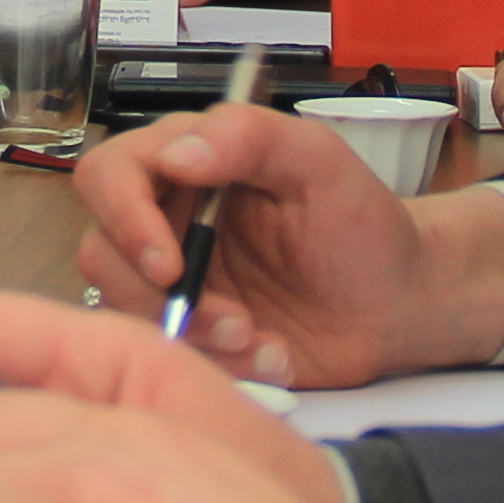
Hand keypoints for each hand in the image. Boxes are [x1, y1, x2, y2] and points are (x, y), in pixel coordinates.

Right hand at [65, 100, 503, 384]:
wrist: (399, 304)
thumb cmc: (365, 225)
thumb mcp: (321, 163)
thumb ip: (251, 138)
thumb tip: (178, 151)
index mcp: (190, 162)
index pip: (111, 174)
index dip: (125, 218)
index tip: (171, 262)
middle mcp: (169, 216)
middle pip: (104, 250)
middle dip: (161, 297)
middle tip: (231, 320)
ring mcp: (177, 278)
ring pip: (125, 309)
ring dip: (190, 334)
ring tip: (257, 338)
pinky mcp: (190, 330)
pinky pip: (166, 351)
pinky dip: (217, 364)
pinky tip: (269, 354)